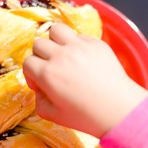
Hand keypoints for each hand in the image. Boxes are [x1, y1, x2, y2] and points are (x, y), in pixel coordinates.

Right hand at [23, 23, 147, 137]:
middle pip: (39, 43)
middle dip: (41, 57)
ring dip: (55, 41)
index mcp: (48, 74)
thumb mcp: (54, 116)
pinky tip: (83, 59)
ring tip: (63, 54)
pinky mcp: (96, 44)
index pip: (27, 62)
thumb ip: (39, 102)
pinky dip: (77, 45)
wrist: (119, 109)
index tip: (40, 83)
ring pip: (57, 30)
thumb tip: (40, 88)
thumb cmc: (87, 116)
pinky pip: (79, 36)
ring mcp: (80, 47)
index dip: (31, 74)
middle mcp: (61, 56)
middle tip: (51, 69)